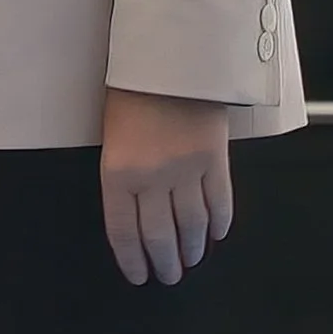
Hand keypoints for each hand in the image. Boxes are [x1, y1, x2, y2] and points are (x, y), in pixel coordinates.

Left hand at [100, 87, 233, 286]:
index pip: (124, 231)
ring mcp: (187, 172)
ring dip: (193, 249)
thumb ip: (123, 175)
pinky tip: (216, 234)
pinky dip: (219, 224)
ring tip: (192, 260)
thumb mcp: (112, 135)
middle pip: (160, 236)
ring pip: (193, 226)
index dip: (132, 260)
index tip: (139, 276)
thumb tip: (136, 212)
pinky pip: (220, 203)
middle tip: (169, 276)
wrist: (169, 57)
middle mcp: (152, 178)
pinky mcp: (215, 161)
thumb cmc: (133, 90)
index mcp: (118, 173)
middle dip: (165, 263)